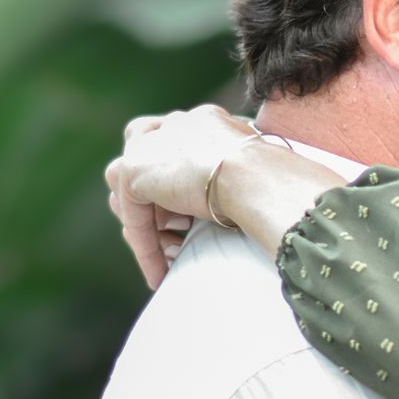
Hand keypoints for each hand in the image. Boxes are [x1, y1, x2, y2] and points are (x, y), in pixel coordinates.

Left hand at [106, 105, 255, 288]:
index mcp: (205, 122)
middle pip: (146, 164)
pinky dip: (146, 249)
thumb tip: (241, 205)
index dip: (179, 188)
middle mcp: (176, 125)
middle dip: (156, 206)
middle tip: (179, 242)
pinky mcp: (134, 171)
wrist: (257, 176)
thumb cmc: (272, 182)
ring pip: (126, 188)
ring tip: (171, 253)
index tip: (192, 223)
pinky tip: (160, 276)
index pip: (177, 150)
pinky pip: (134, 217)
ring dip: (145, 224)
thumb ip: (233, 179)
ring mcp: (150, 144)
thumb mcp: (253, 176)